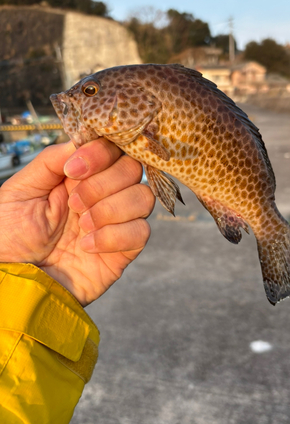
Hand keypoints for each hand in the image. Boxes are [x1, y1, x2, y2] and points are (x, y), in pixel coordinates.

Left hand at [0, 138, 154, 305]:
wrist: (17, 282)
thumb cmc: (11, 237)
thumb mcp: (20, 191)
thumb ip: (51, 160)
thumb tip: (82, 140)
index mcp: (80, 176)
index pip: (113, 149)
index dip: (101, 154)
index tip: (75, 170)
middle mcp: (103, 194)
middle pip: (133, 169)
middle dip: (103, 184)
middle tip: (74, 204)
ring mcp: (116, 221)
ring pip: (143, 198)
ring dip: (110, 210)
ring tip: (81, 226)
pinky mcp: (124, 250)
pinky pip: (141, 232)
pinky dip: (115, 236)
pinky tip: (87, 246)